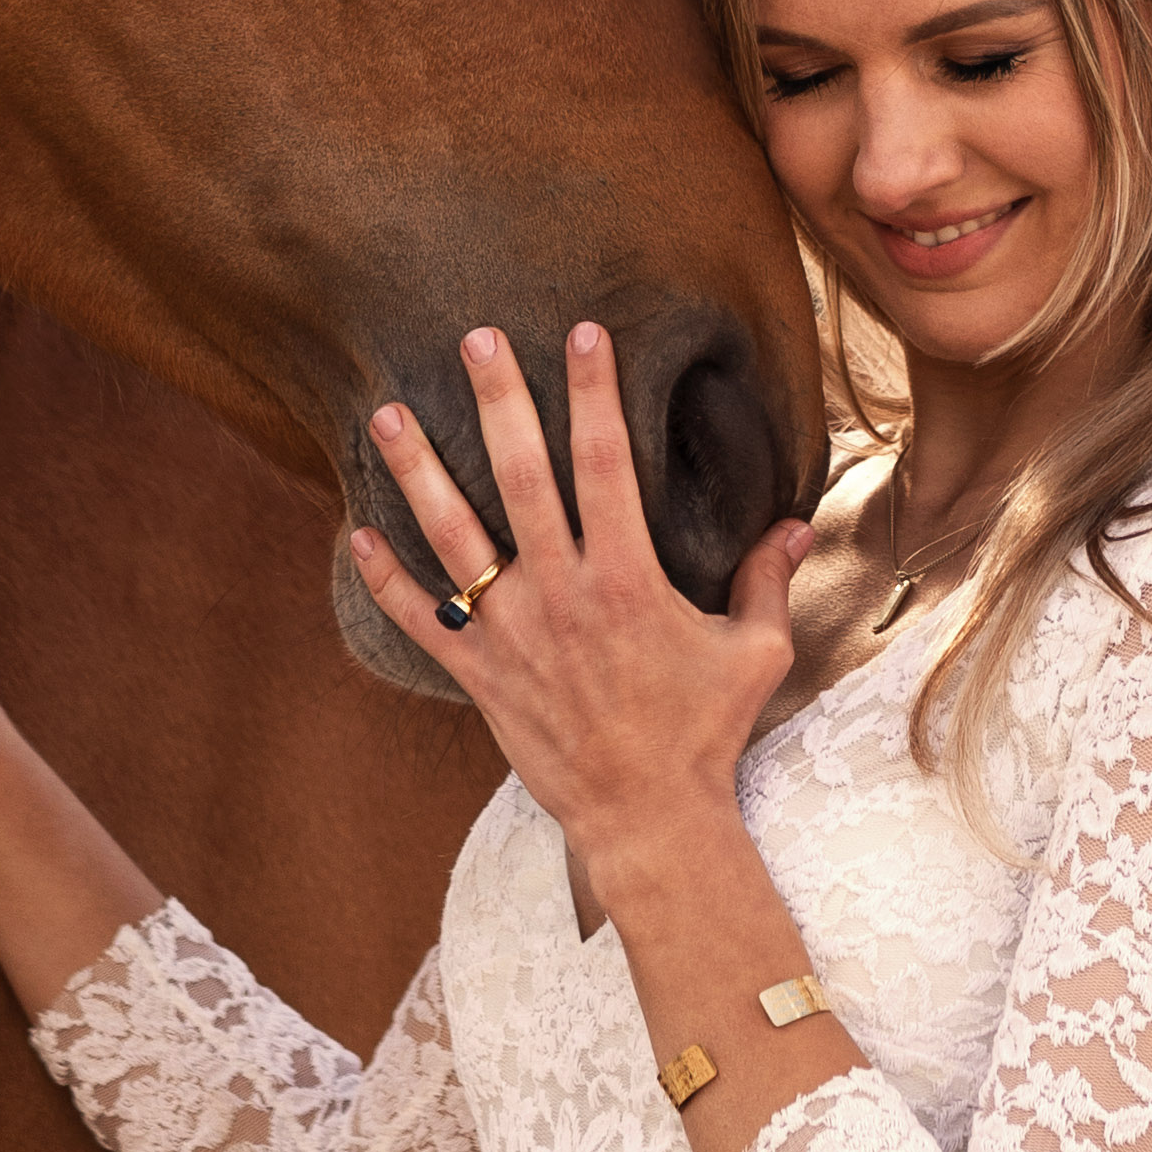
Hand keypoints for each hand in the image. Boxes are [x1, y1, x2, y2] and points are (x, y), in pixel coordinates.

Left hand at [349, 323, 814, 895]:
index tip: (583, 334)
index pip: (606, 462)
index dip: (593, 393)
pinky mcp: (479, 673)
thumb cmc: (704, 733)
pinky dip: (384, 578)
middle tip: (475, 339)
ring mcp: (512, 633)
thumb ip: (766, 581)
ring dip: (418, 471)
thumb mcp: (754, 653)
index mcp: (628, 578)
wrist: (646, 817)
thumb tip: (796, 523)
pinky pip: (420, 618)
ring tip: (388, 413)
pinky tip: (355, 532)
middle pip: (520, 477)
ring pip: (453, 537)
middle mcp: (561, 594)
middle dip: (497, 402)